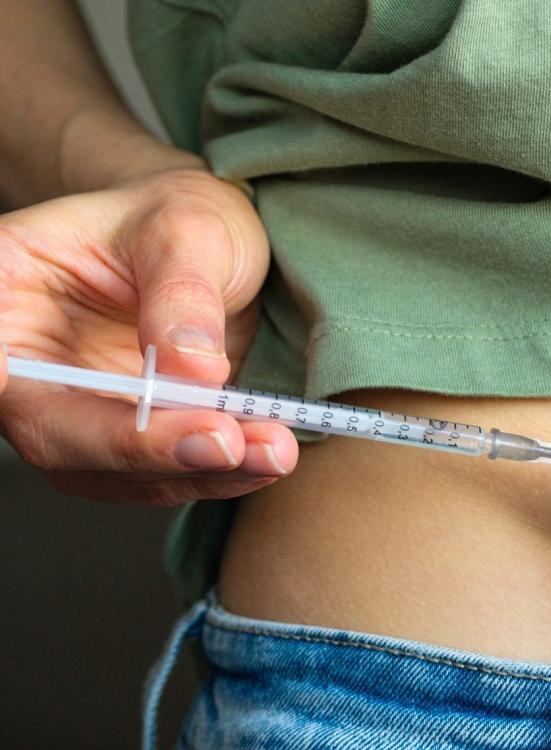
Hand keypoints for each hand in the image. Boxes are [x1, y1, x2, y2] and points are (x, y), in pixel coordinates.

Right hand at [0, 166, 296, 504]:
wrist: (210, 245)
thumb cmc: (179, 219)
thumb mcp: (188, 228)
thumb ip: (182, 294)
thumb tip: (191, 371)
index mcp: (5, 288)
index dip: (14, 389)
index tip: (57, 402)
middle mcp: (22, 363)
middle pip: (54, 432)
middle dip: (143, 449)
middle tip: (225, 441)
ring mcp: (70, 409)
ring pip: (110, 472)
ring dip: (196, 471)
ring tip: (272, 451)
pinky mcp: (122, 441)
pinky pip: (158, 477)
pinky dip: (216, 475)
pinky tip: (267, 459)